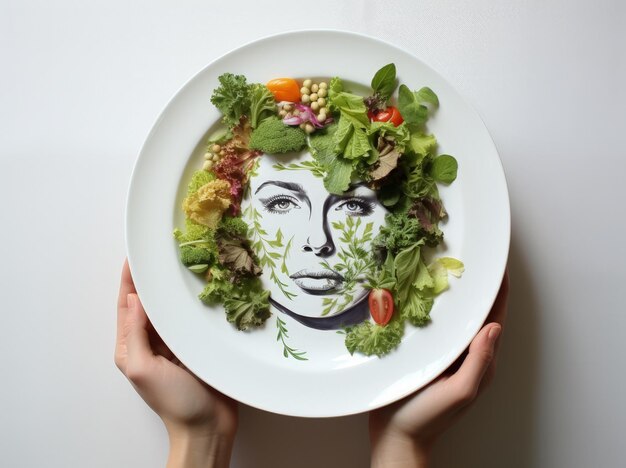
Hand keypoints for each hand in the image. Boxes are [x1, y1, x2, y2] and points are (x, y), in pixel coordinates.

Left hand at [115, 260, 237, 467]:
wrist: (209, 426)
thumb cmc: (174, 402)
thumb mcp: (144, 369)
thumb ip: (135, 334)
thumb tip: (135, 298)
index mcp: (132, 347)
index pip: (128, 305)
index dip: (129, 279)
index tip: (134, 254)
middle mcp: (152, 341)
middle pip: (149, 302)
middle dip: (152, 278)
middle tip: (161, 251)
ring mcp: (175, 342)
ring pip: (170, 307)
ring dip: (173, 287)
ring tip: (180, 263)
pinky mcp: (196, 343)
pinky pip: (190, 316)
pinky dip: (193, 301)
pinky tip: (202, 287)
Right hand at [369, 272, 508, 467]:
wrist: (395, 437)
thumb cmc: (426, 418)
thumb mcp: (458, 392)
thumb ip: (478, 361)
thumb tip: (494, 327)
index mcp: (479, 362)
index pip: (494, 319)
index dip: (499, 291)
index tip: (498, 264)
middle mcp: (466, 355)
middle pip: (478, 314)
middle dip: (479, 287)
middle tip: (471, 257)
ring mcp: (447, 355)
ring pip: (457, 318)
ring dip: (457, 294)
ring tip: (449, 268)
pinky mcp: (428, 355)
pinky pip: (438, 326)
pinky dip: (436, 308)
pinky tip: (423, 295)